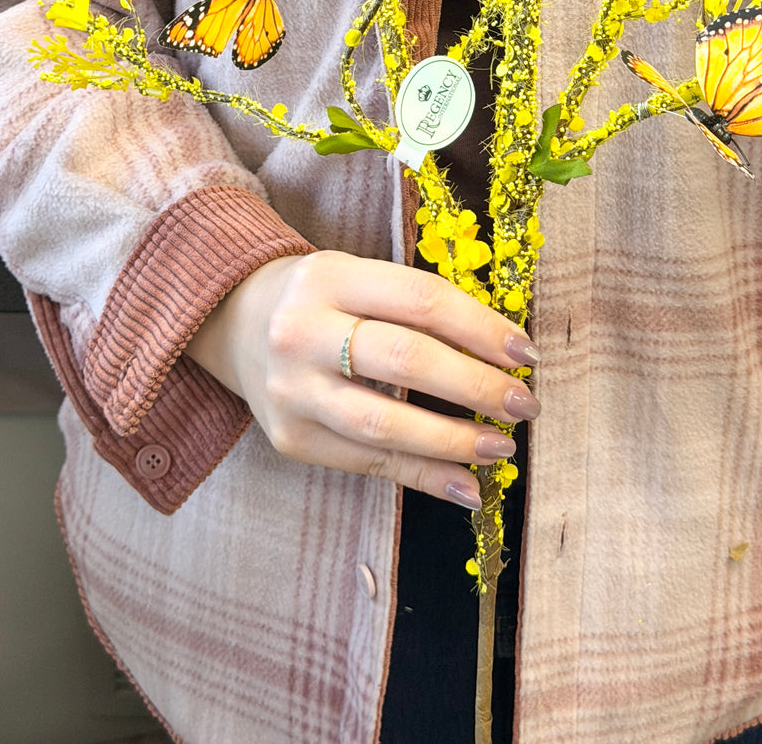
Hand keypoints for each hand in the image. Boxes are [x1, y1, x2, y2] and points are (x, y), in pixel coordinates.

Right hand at [184, 250, 539, 508]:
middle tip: (524, 403)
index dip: (480, 327)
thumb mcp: (359, 276)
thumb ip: (417, 306)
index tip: (526, 352)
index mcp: (330, 277)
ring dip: (454, 440)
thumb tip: (504, 351)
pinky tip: (467, 485)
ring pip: (384, 424)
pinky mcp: (290, 440)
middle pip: (404, 360)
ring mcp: (292, 391)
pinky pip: (369, 465)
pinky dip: (424, 478)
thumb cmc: (323, 298)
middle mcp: (303, 332)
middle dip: (474, 386)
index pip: (420, 300)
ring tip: (502, 447)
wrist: (235, 323)